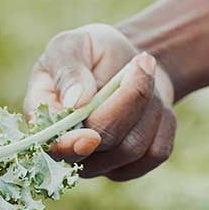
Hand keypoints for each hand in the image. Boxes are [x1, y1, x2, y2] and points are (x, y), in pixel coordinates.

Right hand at [23, 22, 176, 180]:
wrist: (128, 61)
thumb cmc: (93, 51)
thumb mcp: (73, 44)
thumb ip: (68, 69)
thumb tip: (74, 102)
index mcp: (44, 119)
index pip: (53, 144)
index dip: (70, 146)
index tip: (90, 135)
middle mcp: (69, 149)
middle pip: (103, 142)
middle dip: (130, 98)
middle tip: (143, 61)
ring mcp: (101, 162)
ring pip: (134, 147)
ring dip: (149, 104)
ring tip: (144, 72)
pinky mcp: (133, 165)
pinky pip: (157, 151)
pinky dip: (164, 120)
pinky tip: (153, 101)